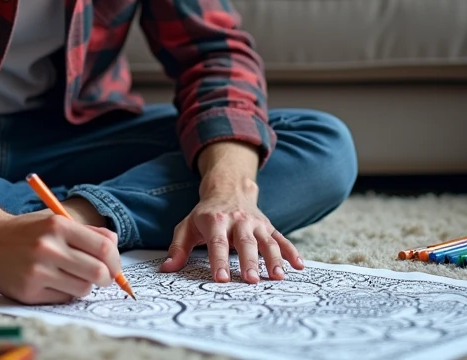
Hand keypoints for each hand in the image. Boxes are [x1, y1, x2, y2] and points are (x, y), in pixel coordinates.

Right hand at [0, 211, 122, 303]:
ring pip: (83, 288)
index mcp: (58, 225)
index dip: (115, 260)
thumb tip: (114, 244)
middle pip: (98, 272)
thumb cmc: (25, 231)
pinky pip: (63, 298)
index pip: (104, 247)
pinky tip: (54, 282)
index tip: (114, 265)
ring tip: (73, 276)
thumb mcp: (54, 220)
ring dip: (84, 285)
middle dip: (106, 277)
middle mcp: (48, 247)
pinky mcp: (28, 291)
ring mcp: (37, 271)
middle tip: (102, 277)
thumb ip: (86, 232)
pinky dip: (65, 292)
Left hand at [161, 180, 303, 283]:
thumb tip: (167, 268)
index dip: (219, 261)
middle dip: (249, 261)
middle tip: (251, 280)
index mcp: (215, 221)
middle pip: (245, 243)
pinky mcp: (268, 226)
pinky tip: (299, 266)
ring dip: (274, 259)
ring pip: (267, 241)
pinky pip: (282, 239)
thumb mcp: (187, 226)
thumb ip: (178, 248)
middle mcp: (238, 221)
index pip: (217, 243)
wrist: (228, 187)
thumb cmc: (205, 214)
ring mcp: (256, 223)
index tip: (221, 279)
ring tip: (278, 277)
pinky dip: (292, 252)